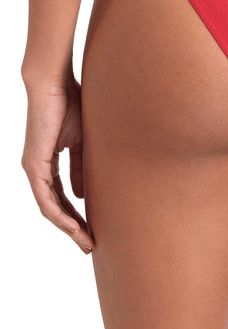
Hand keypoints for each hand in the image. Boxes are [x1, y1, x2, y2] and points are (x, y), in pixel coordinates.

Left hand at [21, 77, 94, 252]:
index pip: (60, 197)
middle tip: (90, 245)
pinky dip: (60, 215)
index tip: (93, 229)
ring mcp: (32, 168)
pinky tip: (73, 227)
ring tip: (86, 241)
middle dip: (73, 228)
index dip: (77, 215)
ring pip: (48, 209)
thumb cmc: (71, 104)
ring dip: (68, 227)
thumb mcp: (82, 142)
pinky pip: (45, 199)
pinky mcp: (34, 165)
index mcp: (46, 162)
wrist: (54, 83)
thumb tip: (83, 195)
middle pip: (54, 208)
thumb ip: (81, 168)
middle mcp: (36, 169)